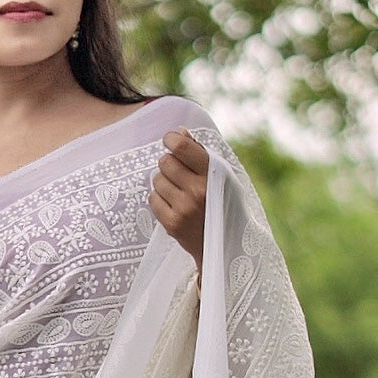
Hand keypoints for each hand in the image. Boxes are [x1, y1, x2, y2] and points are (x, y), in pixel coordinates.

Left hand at [149, 128, 208, 272]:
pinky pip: (152, 198)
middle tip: (179, 174)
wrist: (225, 245)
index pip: (182, 147)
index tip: (170, 141)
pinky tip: (173, 205)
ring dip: (164, 182)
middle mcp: (199, 191)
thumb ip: (200, 153)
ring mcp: (184, 209)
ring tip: (178, 192)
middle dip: (169, 164)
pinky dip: (159, 199)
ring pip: (157, 180)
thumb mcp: (221, 175)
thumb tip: (179, 132)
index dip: (171, 139)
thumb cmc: (222, 203)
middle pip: (165, 162)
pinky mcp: (172, 224)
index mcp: (214, 174)